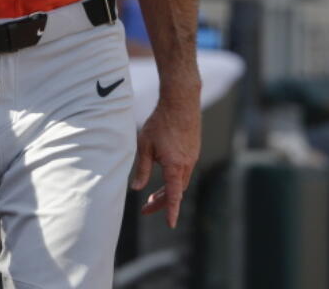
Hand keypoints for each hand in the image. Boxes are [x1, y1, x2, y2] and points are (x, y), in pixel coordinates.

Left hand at [130, 93, 200, 227]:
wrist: (181, 103)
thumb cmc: (160, 123)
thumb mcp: (145, 146)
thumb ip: (142, 169)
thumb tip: (136, 188)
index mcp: (175, 166)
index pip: (174, 195)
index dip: (171, 211)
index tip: (170, 224)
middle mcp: (187, 165)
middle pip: (176, 192)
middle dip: (161, 203)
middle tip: (146, 209)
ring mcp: (192, 158)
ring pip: (180, 182)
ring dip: (167, 192)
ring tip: (152, 197)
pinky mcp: (193, 152)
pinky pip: (184, 172)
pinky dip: (174, 180)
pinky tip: (164, 177)